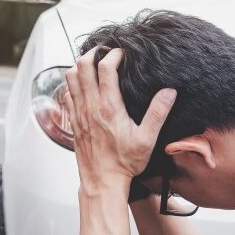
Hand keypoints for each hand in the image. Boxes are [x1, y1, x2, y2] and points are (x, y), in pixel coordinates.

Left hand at [64, 47, 175, 196]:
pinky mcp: (73, 121)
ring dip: (79, 67)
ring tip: (92, 64)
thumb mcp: (147, 139)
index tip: (122, 53)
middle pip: (82, 67)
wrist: (102, 181)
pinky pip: (66, 94)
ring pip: (70, 78)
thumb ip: (158, 113)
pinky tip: (82, 87)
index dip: (113, 54)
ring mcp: (78, 113)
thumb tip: (169, 92)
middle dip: (93, 53)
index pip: (105, 69)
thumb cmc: (124, 163)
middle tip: (104, 52)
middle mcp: (90, 107)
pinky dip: (72, 84)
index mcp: (109, 107)